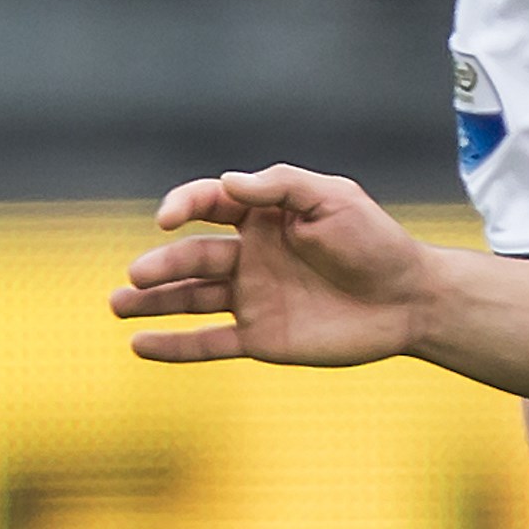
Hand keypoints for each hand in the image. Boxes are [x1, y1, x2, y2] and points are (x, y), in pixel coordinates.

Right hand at [112, 166, 435, 365]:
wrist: (411, 299)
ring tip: (117, 304)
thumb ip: (281, 187)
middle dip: (160, 265)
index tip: (169, 217)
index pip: (209, 203)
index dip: (185, 204)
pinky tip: (138, 346)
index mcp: (264, 216)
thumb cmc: (377, 242)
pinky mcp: (262, 337)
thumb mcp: (334, 199)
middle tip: (136, 276)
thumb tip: (227, 181)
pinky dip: (174, 346)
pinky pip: (209, 343)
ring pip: (190, 298)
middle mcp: (251, 256)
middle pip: (192, 256)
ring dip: (152, 302)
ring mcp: (253, 297)